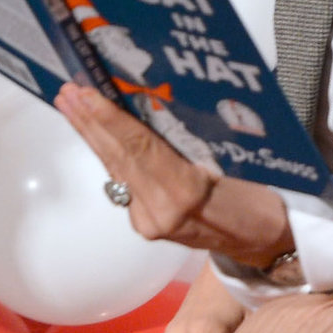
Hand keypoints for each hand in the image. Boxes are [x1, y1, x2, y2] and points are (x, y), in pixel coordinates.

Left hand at [54, 83, 292, 266]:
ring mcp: (149, 221)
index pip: (139, 147)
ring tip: (69, 105)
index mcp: (186, 191)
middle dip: (90, 122)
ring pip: (115, 169)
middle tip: (66, 90)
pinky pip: (123, 181)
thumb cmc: (262, 196)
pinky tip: (94, 133)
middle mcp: (160, 210)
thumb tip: (155, 101)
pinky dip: (108, 154)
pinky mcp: (145, 225)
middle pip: (118, 157)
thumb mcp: (235, 159)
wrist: (265, 241)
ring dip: (91, 135)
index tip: (86, 94)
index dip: (110, 119)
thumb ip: (192, 140)